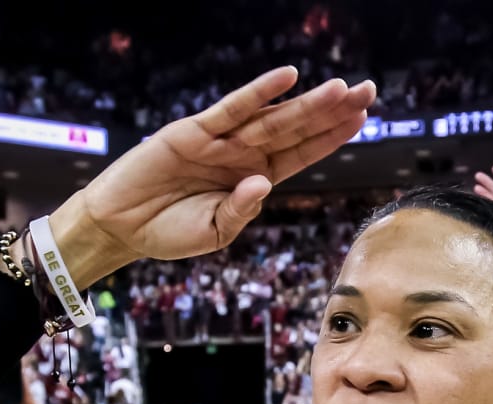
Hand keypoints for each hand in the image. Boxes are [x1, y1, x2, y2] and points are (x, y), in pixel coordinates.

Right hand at [55, 67, 374, 282]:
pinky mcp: (194, 131)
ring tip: (342, 88)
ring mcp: (222, 141)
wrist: (123, 226)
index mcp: (254, 181)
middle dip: (332, 111)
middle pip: (297, 129)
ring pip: (273, 117)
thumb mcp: (213, 235)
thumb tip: (261, 183)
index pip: (301, 155)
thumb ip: (239, 212)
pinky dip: (259, 93)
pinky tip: (288, 78)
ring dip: (308, 103)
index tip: (363, 119)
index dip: (331, 137)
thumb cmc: (169, 233)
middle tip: (369, 91)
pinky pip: (232, 109)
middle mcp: (244, 156)